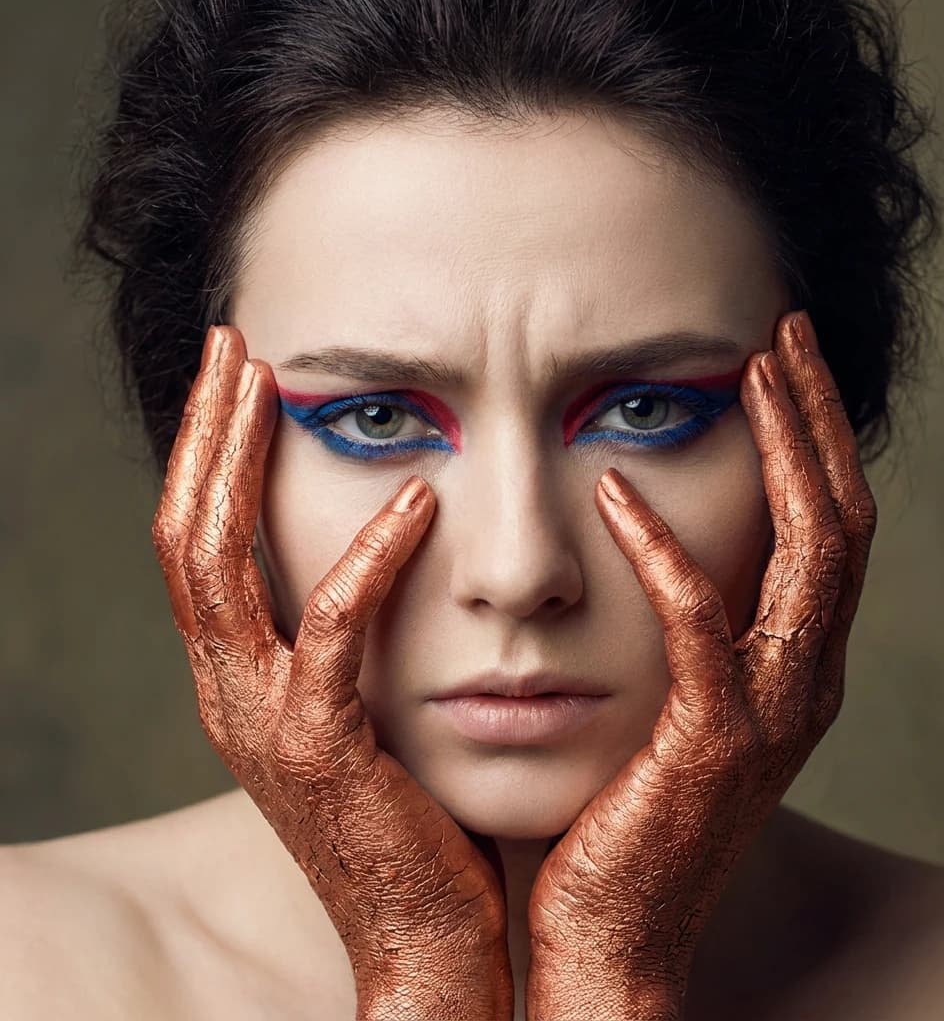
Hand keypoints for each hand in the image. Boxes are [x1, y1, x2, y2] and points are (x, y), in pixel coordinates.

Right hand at [152, 325, 513, 1020]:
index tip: (238, 381)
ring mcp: (263, 722)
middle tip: (232, 348)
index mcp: (237, 679)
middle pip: (184, 536)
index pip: (197, 547)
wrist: (422, 933)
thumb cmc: (405, 812)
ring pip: (219, 569)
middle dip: (203, 435)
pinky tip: (412, 502)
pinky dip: (366, 562)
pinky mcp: (322, 750)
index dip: (205, 459)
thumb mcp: (355, 711)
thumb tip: (371, 554)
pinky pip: (330, 636)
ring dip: (240, 466)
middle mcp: (228, 692)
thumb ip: (343, 640)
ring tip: (271, 383)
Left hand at [525, 310, 877, 1020]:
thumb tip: (658, 541)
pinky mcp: (712, 743)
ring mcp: (772, 714)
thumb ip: (691, 632)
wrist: (615, 932)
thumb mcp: (678, 705)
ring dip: (784, 453)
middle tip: (785, 335)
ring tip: (751, 371)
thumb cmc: (631, 811)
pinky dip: (664, 553)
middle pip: (840, 520)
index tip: (782, 366)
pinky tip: (616, 492)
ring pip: (809, 555)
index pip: (829, 529)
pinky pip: (699, 625)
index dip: (817, 442)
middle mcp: (806, 682)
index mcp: (795, 667)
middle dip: (818, 420)